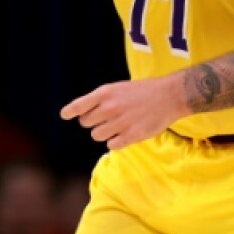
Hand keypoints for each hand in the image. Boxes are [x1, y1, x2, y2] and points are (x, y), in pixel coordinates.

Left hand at [60, 77, 187, 150]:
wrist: (169, 96)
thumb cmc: (142, 91)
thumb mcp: (118, 88)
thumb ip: (100, 99)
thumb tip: (81, 114)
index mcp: (105, 93)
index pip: (79, 106)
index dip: (70, 111)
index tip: (64, 115)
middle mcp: (110, 108)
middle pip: (86, 123)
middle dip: (93, 122)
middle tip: (106, 118)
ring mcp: (120, 123)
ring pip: (97, 135)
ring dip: (104, 132)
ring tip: (117, 125)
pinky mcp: (131, 136)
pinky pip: (111, 145)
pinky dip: (115, 141)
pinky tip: (125, 133)